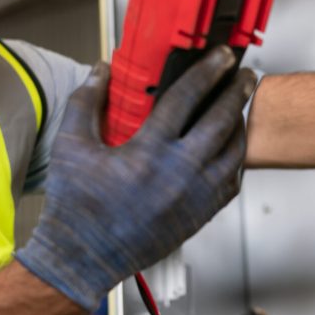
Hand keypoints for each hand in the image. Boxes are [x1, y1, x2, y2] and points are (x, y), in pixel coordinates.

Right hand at [17, 47, 253, 309]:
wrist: (83, 258)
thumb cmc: (75, 206)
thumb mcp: (70, 146)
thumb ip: (86, 102)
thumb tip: (101, 70)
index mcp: (149, 151)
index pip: (187, 98)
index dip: (207, 71)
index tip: (221, 56)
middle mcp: (179, 173)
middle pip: (221, 120)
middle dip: (236, 92)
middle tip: (244, 74)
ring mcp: (195, 197)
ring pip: (234, 152)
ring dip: (239, 124)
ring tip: (239, 107)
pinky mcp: (200, 216)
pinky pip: (231, 182)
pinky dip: (236, 159)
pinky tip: (231, 147)